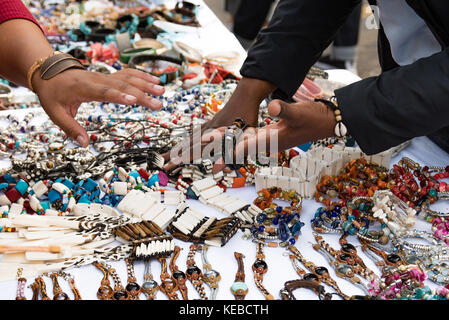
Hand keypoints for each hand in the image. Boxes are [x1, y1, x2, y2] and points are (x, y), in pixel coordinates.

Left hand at [33, 68, 164, 146]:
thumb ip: (71, 129)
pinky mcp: (109, 76)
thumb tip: (84, 145)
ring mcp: (105, 76)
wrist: (49, 72)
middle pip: (123, 85)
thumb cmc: (53, 94)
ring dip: (146, 83)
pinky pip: (128, 73)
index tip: (133, 101)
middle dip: (142, 94)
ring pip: (129, 77)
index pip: (104, 91)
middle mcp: (98, 80)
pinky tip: (155, 80)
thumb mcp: (56, 114)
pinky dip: (142, 76)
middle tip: (158, 104)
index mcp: (85, 88)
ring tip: (162, 90)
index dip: (119, 95)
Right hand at [162, 77, 273, 170]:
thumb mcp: (246, 137)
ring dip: (178, 148)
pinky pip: (195, 133)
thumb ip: (235, 153)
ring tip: (166, 155)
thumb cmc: (248, 115)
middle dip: (173, 155)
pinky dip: (187, 140)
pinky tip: (183, 143)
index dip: (180, 159)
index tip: (168, 165)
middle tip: (161, 164)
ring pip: (189, 139)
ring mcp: (208, 126)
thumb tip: (220, 169)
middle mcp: (208, 131)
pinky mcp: (210, 123)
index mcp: (214, 136)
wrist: (246, 95)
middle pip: (187, 145)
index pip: (194, 150)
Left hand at [212, 99, 336, 172]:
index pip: (248, 144)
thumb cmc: (314, 118)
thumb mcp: (299, 111)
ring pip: (242, 142)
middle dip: (220, 146)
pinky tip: (227, 136)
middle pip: (240, 145)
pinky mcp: (270, 134)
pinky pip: (248, 138)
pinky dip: (236, 137)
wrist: (326, 122)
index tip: (217, 151)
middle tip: (200, 146)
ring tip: (204, 142)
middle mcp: (268, 142)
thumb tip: (271, 106)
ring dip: (224, 142)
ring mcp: (269, 139)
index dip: (232, 146)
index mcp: (273, 140)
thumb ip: (284, 109)